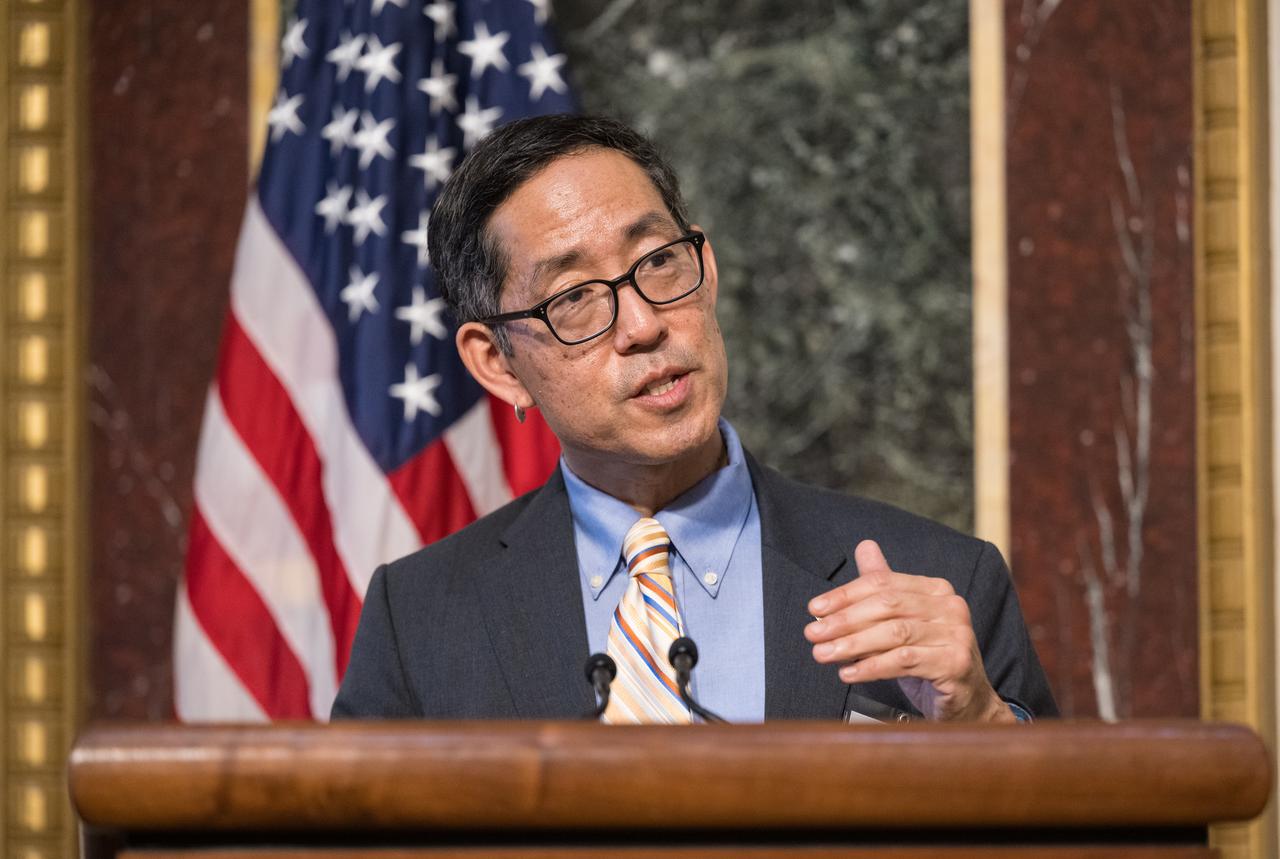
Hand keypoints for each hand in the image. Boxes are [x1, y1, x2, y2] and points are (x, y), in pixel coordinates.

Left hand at [805, 540, 1014, 722]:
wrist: (966, 699)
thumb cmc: (929, 658)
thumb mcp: (903, 620)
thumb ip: (884, 587)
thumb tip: (864, 547)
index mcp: (935, 589)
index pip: (883, 584)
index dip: (845, 595)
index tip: (815, 608)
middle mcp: (950, 607)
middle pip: (887, 606)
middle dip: (844, 620)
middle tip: (813, 633)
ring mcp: (956, 634)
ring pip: (894, 634)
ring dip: (852, 644)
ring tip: (824, 654)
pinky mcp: (955, 663)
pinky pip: (904, 661)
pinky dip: (871, 666)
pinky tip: (848, 672)